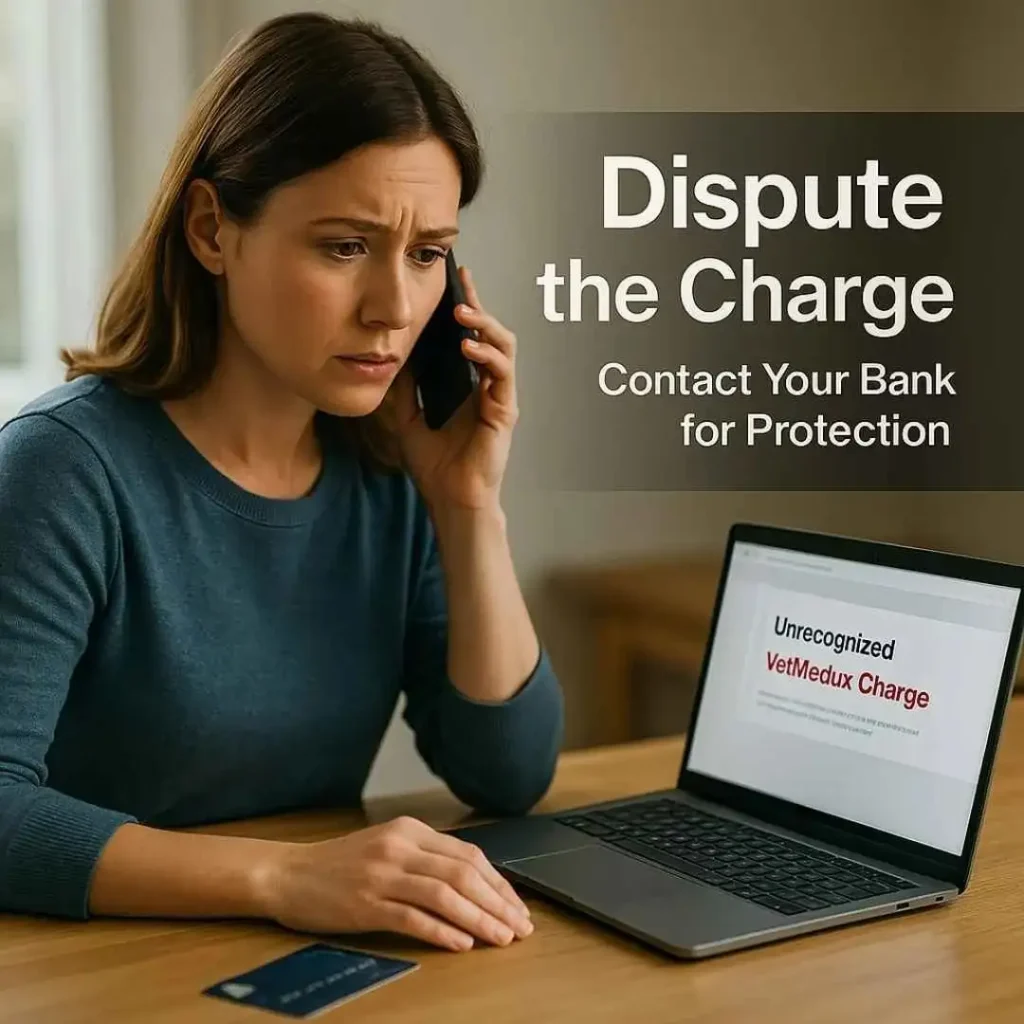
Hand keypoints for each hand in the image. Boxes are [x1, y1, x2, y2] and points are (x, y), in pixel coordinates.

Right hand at [257, 816, 532, 951]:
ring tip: (500, 938)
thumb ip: (426, 857)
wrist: (287, 873)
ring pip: (444, 895)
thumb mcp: (388, 846)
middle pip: (463, 874)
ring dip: (479, 919)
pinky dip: (442, 931)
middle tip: (519, 927)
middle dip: (497, 903)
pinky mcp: (366, 904)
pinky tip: (462, 943)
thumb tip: (475, 883)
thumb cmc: (340, 865)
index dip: (498, 883)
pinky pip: (413, 917)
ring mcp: (382, 875)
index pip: (468, 855)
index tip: (517, 906)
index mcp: (409, 829)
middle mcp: (399, 847)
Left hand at [382, 267, 518, 511]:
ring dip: (485, 325)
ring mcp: (500, 398)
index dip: (466, 307)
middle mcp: (488, 387)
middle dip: (478, 306)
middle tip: (461, 285)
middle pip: (491, 333)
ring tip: (462, 313)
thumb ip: (405, 390)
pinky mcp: (505, 412)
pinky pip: (502, 374)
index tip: (455, 280)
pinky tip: (469, 346)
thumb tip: (394, 356)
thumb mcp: (408, 419)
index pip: (471, 337)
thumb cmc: (437, 468)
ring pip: (504, 347)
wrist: (451, 501)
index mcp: (469, 386)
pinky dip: (487, 356)